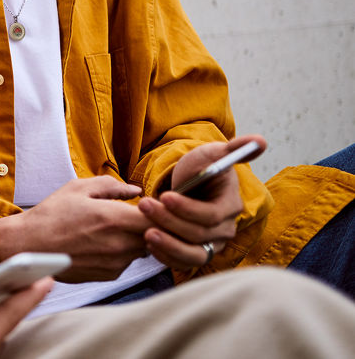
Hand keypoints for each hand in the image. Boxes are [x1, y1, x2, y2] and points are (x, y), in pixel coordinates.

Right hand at [0, 176, 149, 282]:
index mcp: (113, 218)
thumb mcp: (77, 188)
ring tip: (111, 229)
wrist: (29, 246)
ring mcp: (116, 262)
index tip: (147, 205)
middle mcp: (119, 244)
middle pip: (154, 235)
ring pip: (142, 248)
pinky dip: (122, 252)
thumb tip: (134, 189)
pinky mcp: (109, 275)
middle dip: (147, 224)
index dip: (157, 210)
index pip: (158, 218)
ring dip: (135, 238)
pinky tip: (101, 243)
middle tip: (131, 215)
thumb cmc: (51, 215)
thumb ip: (110, 185)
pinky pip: (127, 261)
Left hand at [137, 134, 264, 269]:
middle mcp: (224, 229)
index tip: (165, 196)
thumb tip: (260, 141)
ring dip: (167, 245)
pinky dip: (165, 256)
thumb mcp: (212, 154)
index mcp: (230, 205)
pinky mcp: (195, 253)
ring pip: (192, 254)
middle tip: (144, 205)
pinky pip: (182, 262)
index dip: (188, 209)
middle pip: (198, 234)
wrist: (190, 184)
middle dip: (169, 221)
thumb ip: (233, 149)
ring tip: (145, 232)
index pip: (211, 214)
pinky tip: (149, 243)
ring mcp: (211, 243)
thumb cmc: (201, 167)